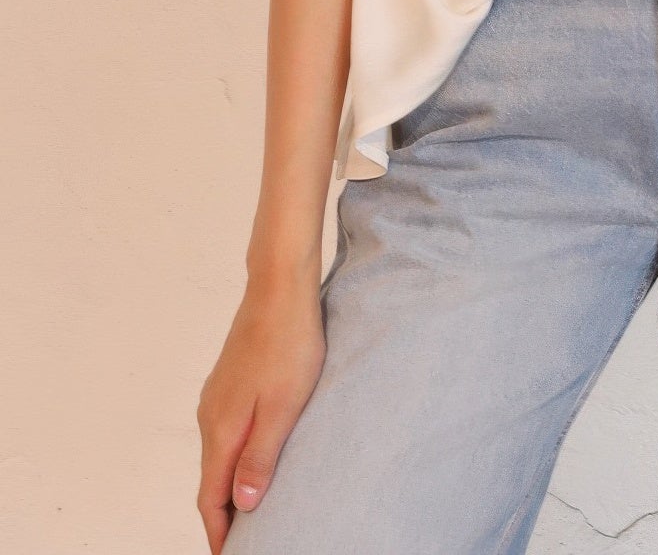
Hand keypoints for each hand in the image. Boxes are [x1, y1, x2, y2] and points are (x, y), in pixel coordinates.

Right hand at [196, 269, 326, 550]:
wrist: (279, 286)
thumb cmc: (289, 344)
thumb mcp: (284, 407)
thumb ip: (261, 457)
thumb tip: (242, 504)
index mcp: (221, 429)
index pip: (211, 498)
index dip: (220, 533)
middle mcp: (210, 416)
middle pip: (210, 481)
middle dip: (224, 516)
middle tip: (245, 543)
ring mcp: (217, 397)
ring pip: (218, 455)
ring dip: (230, 486)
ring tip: (252, 510)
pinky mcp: (230, 382)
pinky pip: (226, 433)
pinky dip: (235, 457)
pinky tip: (255, 458)